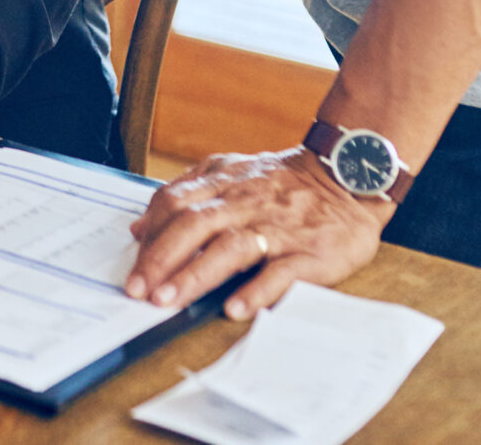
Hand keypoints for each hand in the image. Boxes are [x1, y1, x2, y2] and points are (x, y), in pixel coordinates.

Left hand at [128, 147, 394, 319]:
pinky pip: (282, 271)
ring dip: (196, 275)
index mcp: (224, 183)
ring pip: (231, 248)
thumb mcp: (231, 173)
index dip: (150, 235)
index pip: (175, 203)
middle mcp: (246, 202)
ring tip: (170, 301)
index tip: (132, 268)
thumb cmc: (285, 181)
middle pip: (194, 225)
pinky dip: (258, 289)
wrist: (349, 173)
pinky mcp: (311, 251)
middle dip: (161, 259)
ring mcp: (278, 227)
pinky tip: (236, 308)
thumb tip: (138, 227)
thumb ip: (185, 194)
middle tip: (138, 291)